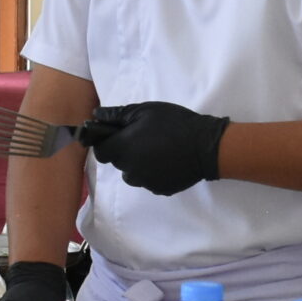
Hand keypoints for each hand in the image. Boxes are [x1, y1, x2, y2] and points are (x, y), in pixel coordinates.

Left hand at [78, 102, 228, 196]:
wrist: (206, 146)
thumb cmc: (174, 123)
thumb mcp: (145, 110)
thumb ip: (117, 114)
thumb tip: (96, 116)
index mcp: (122, 149)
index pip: (100, 152)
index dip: (105, 143)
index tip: (117, 135)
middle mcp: (130, 170)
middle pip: (118, 163)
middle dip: (125, 151)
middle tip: (144, 137)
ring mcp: (145, 183)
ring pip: (133, 174)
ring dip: (138, 164)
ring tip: (157, 150)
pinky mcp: (160, 190)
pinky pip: (149, 181)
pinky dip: (154, 173)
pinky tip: (167, 161)